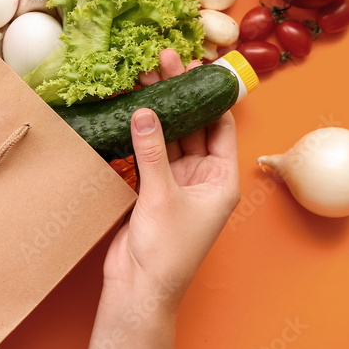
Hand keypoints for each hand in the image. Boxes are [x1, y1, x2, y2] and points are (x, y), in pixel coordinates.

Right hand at [86, 49, 239, 348]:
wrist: (139, 288)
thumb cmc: (165, 251)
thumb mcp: (161, 195)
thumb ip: (152, 150)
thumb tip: (145, 110)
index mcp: (220, 179)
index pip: (220, 125)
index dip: (207, 94)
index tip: (194, 65)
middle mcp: (201, 177)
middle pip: (191, 125)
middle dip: (176, 94)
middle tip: (162, 59)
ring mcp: (176, 183)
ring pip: (167, 136)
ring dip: (155, 110)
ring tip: (142, 76)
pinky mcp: (151, 189)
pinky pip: (147, 153)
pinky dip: (137, 133)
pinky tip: (127, 109)